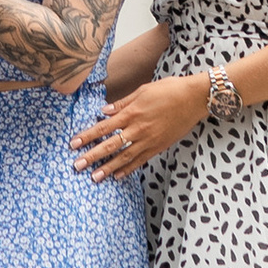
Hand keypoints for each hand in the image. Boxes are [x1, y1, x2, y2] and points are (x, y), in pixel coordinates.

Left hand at [73, 75, 208, 178]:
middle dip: (92, 156)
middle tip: (77, 166)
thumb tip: (104, 111)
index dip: (87, 136)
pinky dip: (129, 169)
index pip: (104, 127)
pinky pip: (141, 160)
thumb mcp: (142, 90)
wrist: (194, 99)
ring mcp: (149, 140)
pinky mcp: (159, 146)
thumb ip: (122, 103)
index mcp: (132, 113)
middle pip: (110, 145)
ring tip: (94, 177)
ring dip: (108, 168)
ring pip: (124, 157)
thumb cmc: (169, 90)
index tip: (73, 144)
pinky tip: (118, 176)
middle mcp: (138, 129)